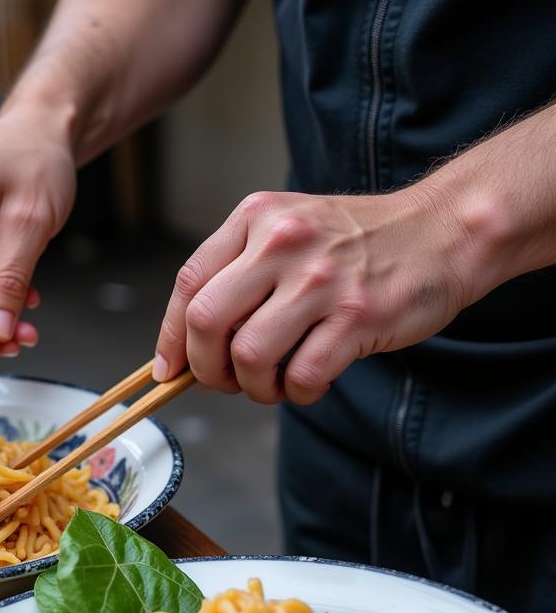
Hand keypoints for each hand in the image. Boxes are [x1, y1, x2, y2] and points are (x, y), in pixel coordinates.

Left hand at [153, 185, 483, 403]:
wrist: (442, 230)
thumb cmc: (355, 243)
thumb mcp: (286, 231)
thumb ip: (236, 275)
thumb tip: (185, 349)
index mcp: (255, 219)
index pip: (188, 284)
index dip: (169, 338)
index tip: (169, 370)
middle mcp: (282, 242)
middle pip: (206, 322)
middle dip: (205, 368)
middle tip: (225, 381)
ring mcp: (321, 279)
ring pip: (249, 356)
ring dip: (253, 387)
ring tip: (273, 383)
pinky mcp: (358, 315)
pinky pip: (303, 376)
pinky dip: (298, 393)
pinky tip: (309, 383)